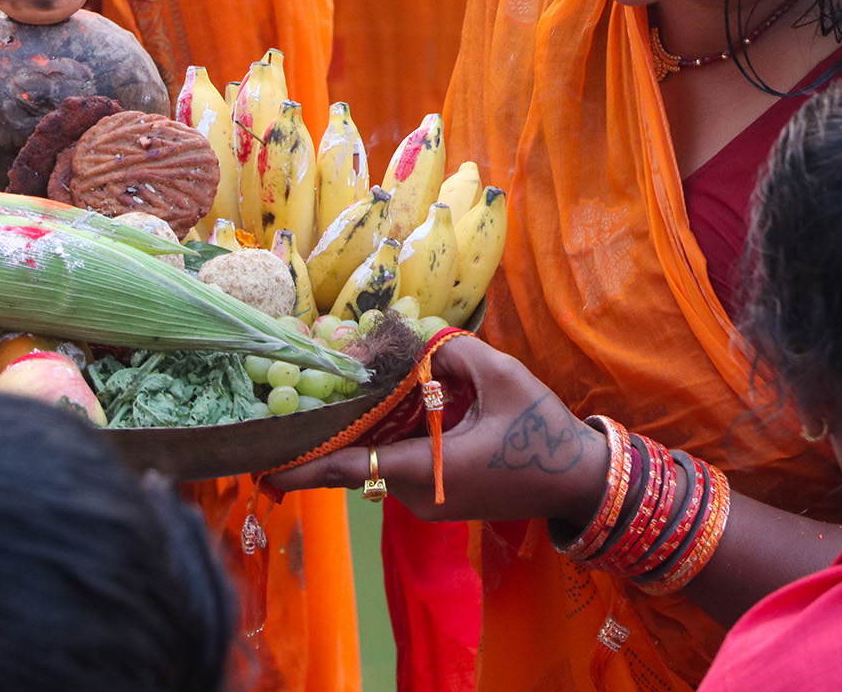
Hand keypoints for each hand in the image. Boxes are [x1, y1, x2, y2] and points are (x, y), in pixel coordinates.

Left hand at [267, 335, 609, 528]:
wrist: (577, 482)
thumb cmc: (542, 435)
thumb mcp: (504, 381)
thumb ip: (458, 354)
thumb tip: (424, 338)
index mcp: (429, 471)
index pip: (352, 467)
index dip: (305, 468)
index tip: (264, 470)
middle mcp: (419, 495)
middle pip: (359, 465)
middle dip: (326, 440)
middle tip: (288, 415)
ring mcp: (429, 502)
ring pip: (378, 466)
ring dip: (361, 437)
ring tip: (336, 401)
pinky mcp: (441, 499)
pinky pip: (399, 469)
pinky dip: (386, 443)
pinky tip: (387, 411)